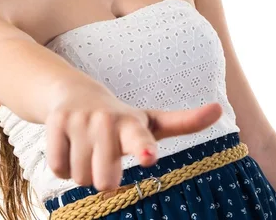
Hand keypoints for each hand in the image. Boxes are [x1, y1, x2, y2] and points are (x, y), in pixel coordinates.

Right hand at [44, 80, 222, 191]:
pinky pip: (59, 168)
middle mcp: (107, 119)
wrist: (75, 93)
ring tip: (89, 149)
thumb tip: (220, 108)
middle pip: (105, 181)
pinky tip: (71, 146)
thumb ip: (185, 121)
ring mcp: (79, 120)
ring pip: (80, 177)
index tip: (148, 156)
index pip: (140, 139)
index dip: (143, 148)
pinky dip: (64, 166)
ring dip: (84, 172)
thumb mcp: (151, 120)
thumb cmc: (120, 117)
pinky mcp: (56, 122)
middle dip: (105, 179)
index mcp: (133, 123)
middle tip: (107, 159)